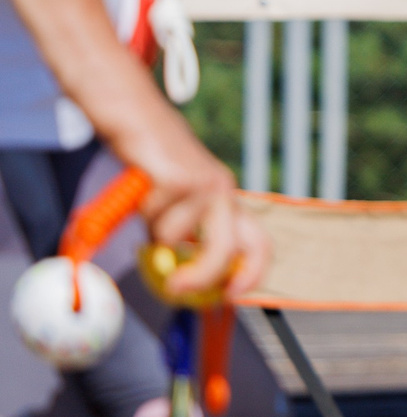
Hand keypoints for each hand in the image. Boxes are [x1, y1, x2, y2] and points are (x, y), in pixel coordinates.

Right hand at [120, 110, 267, 297]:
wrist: (138, 121)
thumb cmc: (156, 166)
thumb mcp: (179, 204)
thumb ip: (187, 237)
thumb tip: (182, 282)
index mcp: (228, 201)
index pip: (258, 243)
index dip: (253, 273)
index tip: (233, 296)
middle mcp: (224, 192)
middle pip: (225, 250)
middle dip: (202, 275)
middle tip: (177, 287)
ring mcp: (204, 185)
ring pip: (173, 236)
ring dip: (153, 230)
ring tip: (149, 204)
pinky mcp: (179, 179)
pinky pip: (154, 217)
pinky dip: (142, 211)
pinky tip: (144, 189)